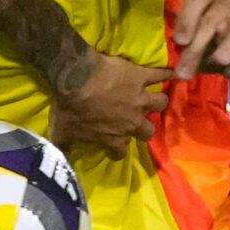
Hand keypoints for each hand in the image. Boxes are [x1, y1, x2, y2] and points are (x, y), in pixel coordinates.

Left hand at [47, 52, 170, 152]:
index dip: (117, 150)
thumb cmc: (70, 108)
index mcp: (113, 138)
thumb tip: (57, 157)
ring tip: (154, 99)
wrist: (76, 79)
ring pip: (159, 103)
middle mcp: (132, 121)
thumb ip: (63, 145)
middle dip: (144, 128)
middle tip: (138, 121)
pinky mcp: (141, 77)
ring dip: (157, 102)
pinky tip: (172, 72)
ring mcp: (139, 99)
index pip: (120, 152)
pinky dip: (167, 73)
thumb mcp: (61, 132)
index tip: (114, 146)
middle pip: (147, 131)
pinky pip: (160, 75)